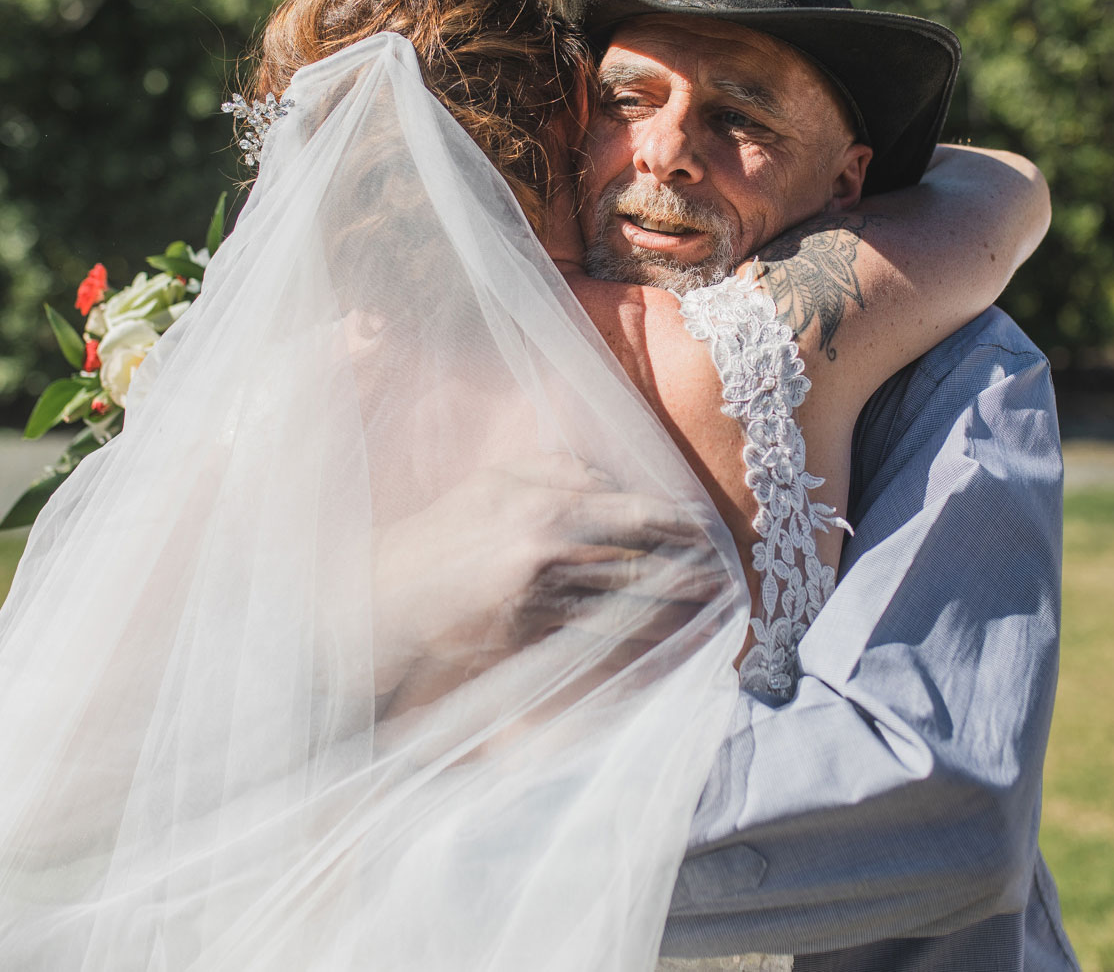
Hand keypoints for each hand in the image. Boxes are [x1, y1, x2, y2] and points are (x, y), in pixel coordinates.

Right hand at [371, 453, 723, 692]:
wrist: (388, 591)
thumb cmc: (445, 531)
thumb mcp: (496, 481)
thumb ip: (558, 470)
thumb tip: (613, 479)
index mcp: (546, 504)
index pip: (633, 512)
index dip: (678, 523)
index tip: (709, 531)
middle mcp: (551, 549)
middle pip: (640, 559)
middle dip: (688, 569)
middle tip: (725, 575)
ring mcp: (541, 597)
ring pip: (625, 603)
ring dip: (672, 607)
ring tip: (710, 608)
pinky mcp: (530, 637)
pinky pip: (594, 640)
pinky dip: (632, 641)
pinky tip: (661, 642)